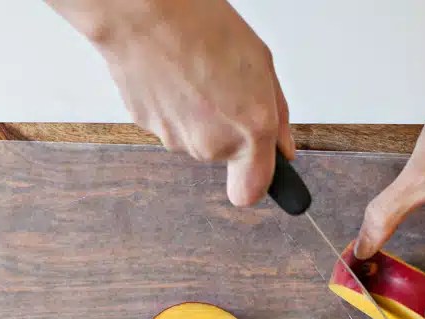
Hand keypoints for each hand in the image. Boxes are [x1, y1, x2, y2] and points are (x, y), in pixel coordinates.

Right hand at [49, 0, 292, 205]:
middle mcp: (212, 144)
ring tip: (196, 74)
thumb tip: (282, 146)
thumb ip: (277, 115)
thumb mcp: (261, 64)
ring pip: (194, 139)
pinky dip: (173, 105)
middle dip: (227, 129)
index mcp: (249, 130)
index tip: (261, 166)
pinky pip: (169, 124)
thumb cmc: (201, 25)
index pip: (250, 194)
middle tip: (225, 88)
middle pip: (222, 156)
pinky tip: (174, 75)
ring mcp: (176, 139)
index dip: (255, 180)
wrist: (142, 12)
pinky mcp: (147, 128)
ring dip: (198, 115)